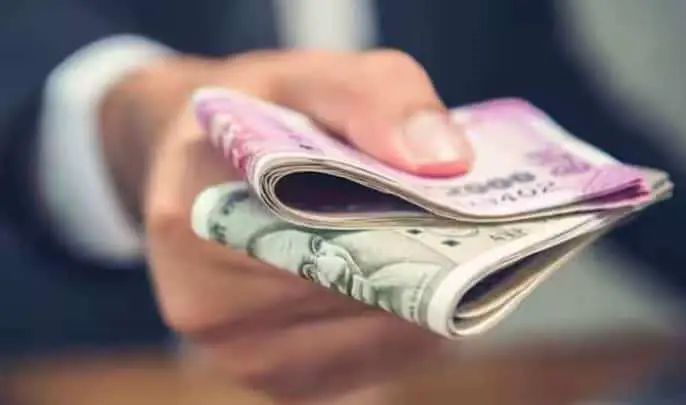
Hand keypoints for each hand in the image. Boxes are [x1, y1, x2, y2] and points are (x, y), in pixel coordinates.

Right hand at [101, 50, 472, 400]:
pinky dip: (403, 331)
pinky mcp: (274, 379)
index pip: (319, 238)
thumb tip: (444, 160)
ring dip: (420, 305)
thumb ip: (374, 98)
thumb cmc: (260, 119)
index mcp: (192, 215)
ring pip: (366, 343)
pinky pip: (364, 366)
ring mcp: (238, 352)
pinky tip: (416, 289)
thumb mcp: (309, 77)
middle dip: (421, 269)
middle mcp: (203, 302)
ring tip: (452, 258)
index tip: (460, 215)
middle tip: (475, 236)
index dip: (402, 229)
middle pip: (348, 299)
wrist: (202, 165)